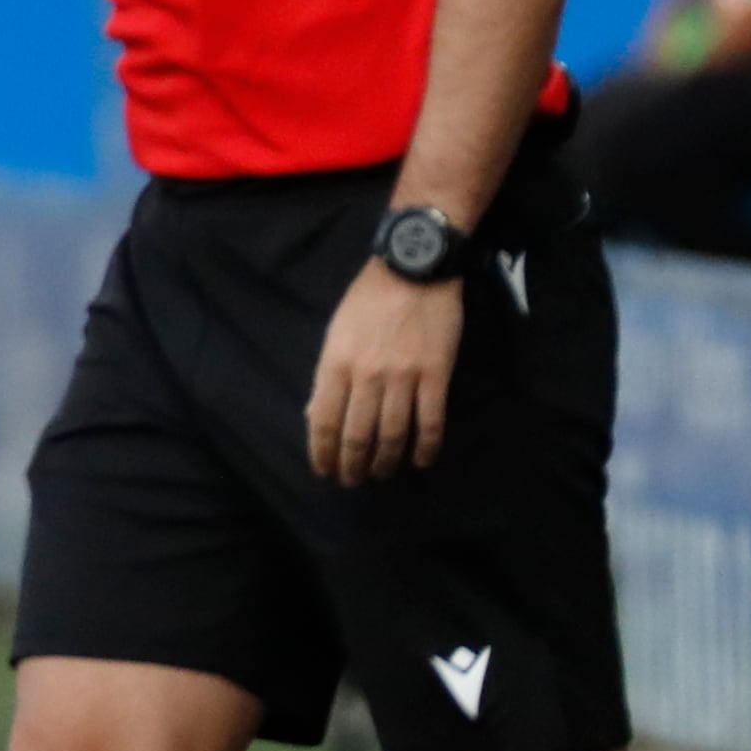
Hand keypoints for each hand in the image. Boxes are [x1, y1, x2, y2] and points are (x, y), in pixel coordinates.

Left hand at [305, 262, 463, 485]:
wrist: (414, 269)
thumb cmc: (368, 300)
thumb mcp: (335, 333)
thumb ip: (327, 375)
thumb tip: (314, 415)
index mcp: (335, 364)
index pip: (323, 421)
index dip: (323, 452)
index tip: (325, 471)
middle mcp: (366, 375)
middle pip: (357, 435)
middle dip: (353, 465)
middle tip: (353, 481)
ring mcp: (403, 377)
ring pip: (392, 434)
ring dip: (386, 462)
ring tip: (381, 475)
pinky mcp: (436, 375)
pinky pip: (431, 421)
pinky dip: (426, 448)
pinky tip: (421, 462)